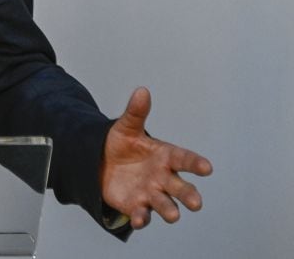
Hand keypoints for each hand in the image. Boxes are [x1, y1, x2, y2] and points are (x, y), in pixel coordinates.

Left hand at [100, 86, 212, 228]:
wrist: (101, 162)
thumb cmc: (122, 145)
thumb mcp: (126, 127)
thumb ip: (135, 112)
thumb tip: (142, 90)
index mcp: (165, 156)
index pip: (184, 159)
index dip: (196, 164)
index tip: (207, 168)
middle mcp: (163, 178)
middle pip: (180, 188)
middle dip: (189, 195)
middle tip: (196, 203)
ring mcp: (151, 193)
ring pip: (165, 204)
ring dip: (169, 210)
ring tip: (173, 215)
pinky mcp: (136, 206)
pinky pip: (141, 214)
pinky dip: (141, 218)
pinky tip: (138, 218)